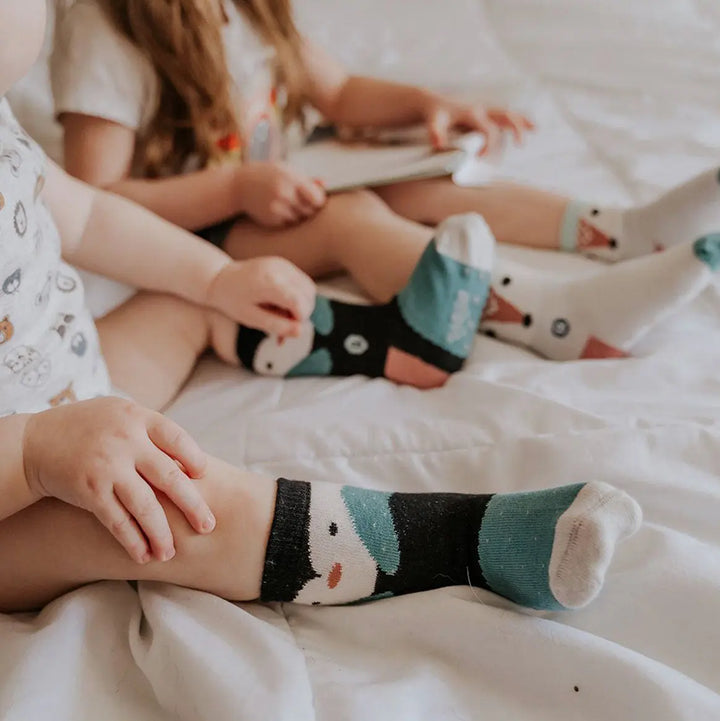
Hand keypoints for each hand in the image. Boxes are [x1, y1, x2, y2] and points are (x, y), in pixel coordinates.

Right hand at [23, 398, 213, 563]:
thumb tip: (192, 464)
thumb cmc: (91, 429)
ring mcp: (108, 466)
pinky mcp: (90, 490)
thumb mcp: (122, 415)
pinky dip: (133, 540)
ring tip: (171, 553)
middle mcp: (126, 441)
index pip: (177, 438)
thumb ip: (152, 433)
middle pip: (170, 477)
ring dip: (162, 533)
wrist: (35, 443)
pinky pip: (118, 521)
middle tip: (207, 526)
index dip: (194, 458)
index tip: (203, 476)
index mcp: (138, 417)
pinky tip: (144, 555)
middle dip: (193, 505)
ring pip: (146, 506)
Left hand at [207, 257, 316, 336]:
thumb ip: (276, 325)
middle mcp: (280, 269)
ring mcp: (284, 264)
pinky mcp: (285, 264)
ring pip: (309, 288)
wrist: (220, 278)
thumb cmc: (232, 301)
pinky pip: (302, 282)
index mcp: (269, 282)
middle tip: (284, 325)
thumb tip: (300, 332)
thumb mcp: (251, 318)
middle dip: (303, 313)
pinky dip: (299, 296)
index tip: (287, 328)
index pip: (300, 302)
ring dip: (302, 305)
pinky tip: (282, 304)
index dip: (300, 319)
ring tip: (282, 314)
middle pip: (308, 294)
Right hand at [235, 161, 325, 227]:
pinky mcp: (272, 219)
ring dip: (297, 215)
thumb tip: (325, 183)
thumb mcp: (285, 170)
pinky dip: (287, 220)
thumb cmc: (267, 175)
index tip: (315, 200)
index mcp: (292, 179)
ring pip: (299, 219)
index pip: (317, 198)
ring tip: (287, 205)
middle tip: (300, 203)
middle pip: (310, 211)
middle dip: (309, 209)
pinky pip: (288, 224)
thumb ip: (305, 178)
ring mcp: (278, 208)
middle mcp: (286, 194)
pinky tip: (278, 210)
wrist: (239, 186)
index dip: (318, 201)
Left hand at [421, 95, 534, 155]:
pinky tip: (529, 127)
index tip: (481, 159)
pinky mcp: (486, 114)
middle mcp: (482, 110)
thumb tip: (438, 145)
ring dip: (521, 121)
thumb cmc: (435, 115)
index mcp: (472, 113)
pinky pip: (505, 116)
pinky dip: (517, 120)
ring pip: (508, 114)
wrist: (434, 103)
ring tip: (534, 129)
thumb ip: (436, 132)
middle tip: (521, 145)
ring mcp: (485, 110)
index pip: (487, 129)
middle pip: (504, 116)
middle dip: (515, 128)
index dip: (488, 144)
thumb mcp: (433, 123)